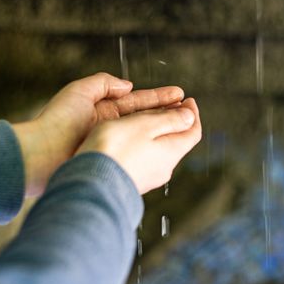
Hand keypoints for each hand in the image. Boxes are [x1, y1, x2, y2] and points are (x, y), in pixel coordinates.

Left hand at [13, 73, 183, 196]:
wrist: (42, 156)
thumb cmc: (57, 122)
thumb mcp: (80, 92)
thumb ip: (105, 84)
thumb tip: (129, 86)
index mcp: (103, 110)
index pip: (138, 102)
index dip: (159, 98)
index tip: (179, 94)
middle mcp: (111, 127)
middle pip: (146, 118)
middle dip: (169, 112)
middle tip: (190, 108)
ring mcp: (113, 145)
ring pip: (146, 134)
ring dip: (166, 129)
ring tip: (187, 123)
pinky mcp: (113, 161)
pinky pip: (139, 152)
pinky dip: (155, 148)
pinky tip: (169, 147)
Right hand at [77, 98, 201, 193]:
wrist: (90, 184)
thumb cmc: (116, 150)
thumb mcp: (146, 125)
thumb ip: (170, 120)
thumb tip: (190, 116)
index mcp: (172, 151)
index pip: (194, 132)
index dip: (192, 114)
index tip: (188, 100)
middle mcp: (164, 167)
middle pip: (177, 140)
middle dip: (174, 120)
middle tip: (168, 104)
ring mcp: (149, 177)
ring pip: (160, 149)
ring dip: (157, 132)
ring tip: (146, 118)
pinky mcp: (133, 181)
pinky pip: (145, 158)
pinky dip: (144, 144)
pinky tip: (130, 138)